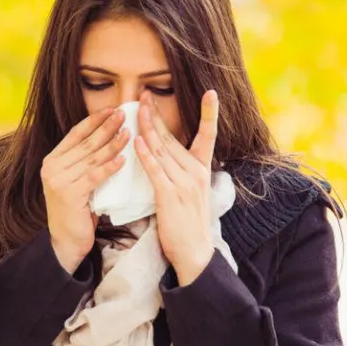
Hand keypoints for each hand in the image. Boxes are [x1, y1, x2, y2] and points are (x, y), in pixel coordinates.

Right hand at [42, 106, 129, 272]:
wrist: (66, 241)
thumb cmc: (77, 210)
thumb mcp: (76, 181)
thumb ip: (84, 162)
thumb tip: (108, 136)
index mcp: (52, 160)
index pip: (75, 134)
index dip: (94, 120)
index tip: (111, 109)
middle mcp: (52, 168)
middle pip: (85, 143)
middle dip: (106, 127)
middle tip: (124, 114)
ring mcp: (59, 181)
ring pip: (92, 158)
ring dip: (112, 144)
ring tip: (128, 133)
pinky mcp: (69, 195)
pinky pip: (94, 177)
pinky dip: (110, 167)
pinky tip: (123, 160)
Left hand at [133, 89, 219, 285]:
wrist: (195, 253)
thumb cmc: (189, 223)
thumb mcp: (192, 192)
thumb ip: (182, 171)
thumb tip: (165, 152)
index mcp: (202, 170)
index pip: (208, 135)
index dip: (210, 114)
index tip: (211, 92)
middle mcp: (196, 172)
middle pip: (173, 138)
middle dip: (157, 115)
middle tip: (144, 96)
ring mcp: (184, 183)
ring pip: (162, 150)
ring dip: (147, 129)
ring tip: (136, 110)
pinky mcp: (170, 196)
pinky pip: (155, 171)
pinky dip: (145, 155)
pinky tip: (136, 142)